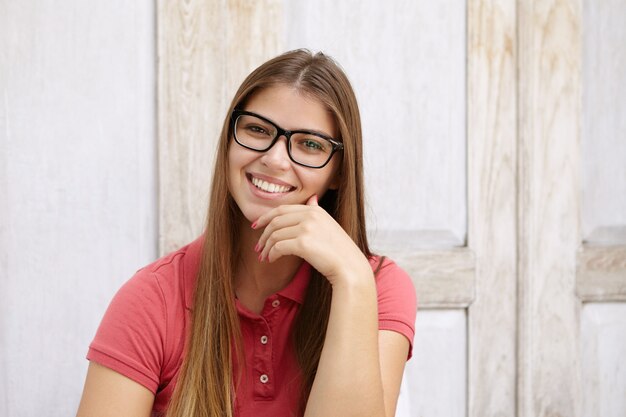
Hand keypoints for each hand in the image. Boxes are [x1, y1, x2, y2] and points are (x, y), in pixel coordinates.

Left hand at [253, 195, 372, 285]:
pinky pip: (278, 247)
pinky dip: (272, 254)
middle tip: (257, 246)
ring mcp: (306, 228)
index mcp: (314, 210)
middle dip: (263, 234)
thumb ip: (317, 211)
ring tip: (263, 256)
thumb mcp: (329, 224)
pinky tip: (271, 260)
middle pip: (275, 221)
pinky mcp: (303, 243)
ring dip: (266, 247)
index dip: (266, 217)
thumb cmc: (339, 250)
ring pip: (275, 235)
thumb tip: (312, 199)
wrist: (350, 267)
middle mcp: (310, 215)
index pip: (282, 209)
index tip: (256, 226)